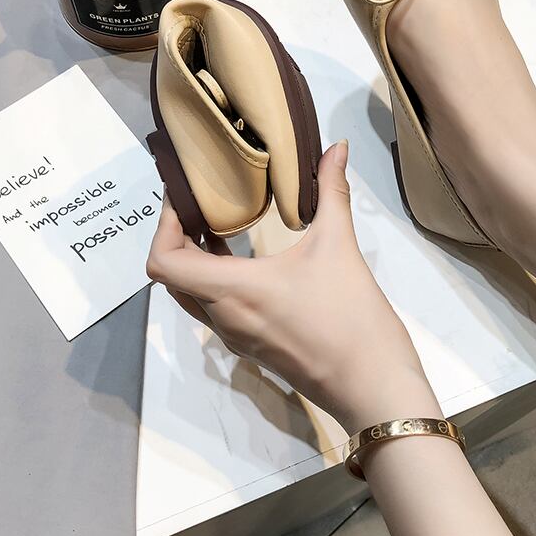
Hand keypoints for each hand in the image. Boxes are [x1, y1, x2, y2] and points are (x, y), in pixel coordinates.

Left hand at [146, 140, 441, 431]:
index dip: (162, 227)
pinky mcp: (253, 347)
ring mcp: (236, 337)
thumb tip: (337, 147)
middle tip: (199, 204)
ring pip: (194, 295)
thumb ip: (332, 192)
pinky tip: (249, 258)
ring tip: (220, 223)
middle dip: (178, 238)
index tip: (182, 198)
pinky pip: (217, 309)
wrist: (373, 388)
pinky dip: (217, 280)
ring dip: (197, 261)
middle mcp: (223, 316)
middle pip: (173, 278)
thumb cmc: (351, 316)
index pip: (163, 263)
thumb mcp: (339, 247)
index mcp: (232, 290)